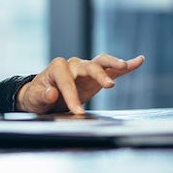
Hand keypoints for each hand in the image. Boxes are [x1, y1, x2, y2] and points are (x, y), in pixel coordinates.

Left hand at [15, 54, 144, 114]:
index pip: (67, 81)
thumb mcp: (34, 99)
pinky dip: (125, 66)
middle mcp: (72, 64)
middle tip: (109, 85)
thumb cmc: (37, 96)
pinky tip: (138, 60)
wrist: (42, 96)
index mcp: (57, 68)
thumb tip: (51, 93)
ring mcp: (85, 69)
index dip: (72, 96)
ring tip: (125, 65)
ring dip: (113, 64)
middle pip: (88, 66)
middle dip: (98, 75)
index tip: (77, 112)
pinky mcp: (96, 77)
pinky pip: (112, 70)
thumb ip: (42, 96)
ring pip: (101, 63)